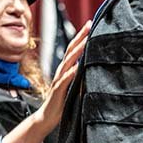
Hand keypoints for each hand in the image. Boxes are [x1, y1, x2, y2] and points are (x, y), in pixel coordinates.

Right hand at [1, 20, 90, 142]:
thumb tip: (94, 68)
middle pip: (71, 51)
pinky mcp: (57, 91)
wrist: (47, 118)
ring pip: (68, 62)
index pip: (75, 50)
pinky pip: (64, 81)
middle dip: (80, 38)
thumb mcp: (76, 88)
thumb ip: (82, 78)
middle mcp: (62, 72)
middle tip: (89, 25)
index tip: (91, 24)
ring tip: (85, 41)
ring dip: (77, 51)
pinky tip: (77, 67)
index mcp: (66, 70)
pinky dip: (70, 73)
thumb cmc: (62, 103)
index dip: (82, 37)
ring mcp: (59, 81)